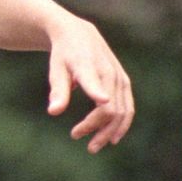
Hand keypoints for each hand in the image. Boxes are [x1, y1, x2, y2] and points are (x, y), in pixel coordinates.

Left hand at [45, 16, 133, 151]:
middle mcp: (109, 72)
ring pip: (122, 111)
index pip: (94, 82)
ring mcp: (120, 77)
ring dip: (110, 131)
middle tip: (75, 137)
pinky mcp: (124, 82)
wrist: (79, 34)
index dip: (98, 92)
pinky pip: (128, 107)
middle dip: (96, 129)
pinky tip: (112, 138)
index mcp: (88, 66)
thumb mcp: (56, 69)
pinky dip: (122, 124)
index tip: (102, 102)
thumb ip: (58, 90)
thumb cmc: (64, 54)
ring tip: (93, 146)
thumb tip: (54, 112)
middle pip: (110, 108)